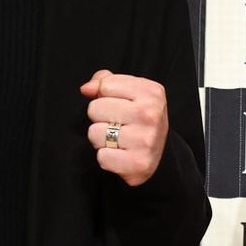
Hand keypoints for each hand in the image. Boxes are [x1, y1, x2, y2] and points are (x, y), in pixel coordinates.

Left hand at [80, 70, 168, 186]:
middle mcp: (150, 114)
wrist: (159, 155)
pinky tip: (120, 155)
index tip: (120, 105)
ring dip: (101, 139)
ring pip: (95, 132)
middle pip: (95, 108)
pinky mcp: (139, 163)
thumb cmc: (139, 120)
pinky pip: (102, 156)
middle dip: (100, 118)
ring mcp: (146, 139)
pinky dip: (107, 158)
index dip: (105, 96)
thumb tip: (86, 88)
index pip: (105, 85)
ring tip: (117, 140)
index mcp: (151, 92)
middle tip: (117, 125)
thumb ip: (105, 82)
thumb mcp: (129, 93)